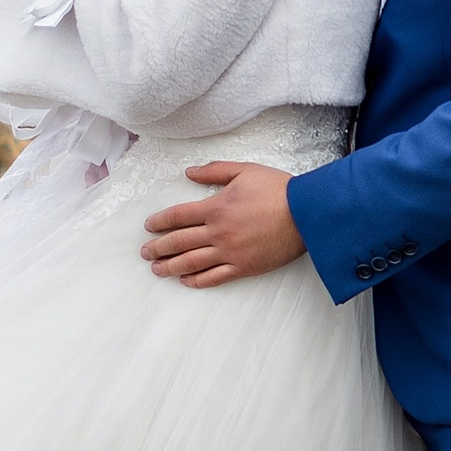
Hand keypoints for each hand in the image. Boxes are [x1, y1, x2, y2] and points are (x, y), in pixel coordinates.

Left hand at [139, 163, 304, 287]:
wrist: (306, 213)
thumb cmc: (277, 189)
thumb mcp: (244, 170)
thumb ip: (213, 171)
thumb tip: (189, 172)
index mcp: (216, 207)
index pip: (177, 216)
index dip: (159, 222)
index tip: (148, 227)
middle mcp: (218, 232)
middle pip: (178, 242)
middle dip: (158, 247)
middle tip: (145, 252)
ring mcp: (230, 252)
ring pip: (191, 262)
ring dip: (170, 266)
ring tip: (157, 269)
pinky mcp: (243, 267)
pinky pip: (214, 277)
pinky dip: (197, 280)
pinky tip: (185, 280)